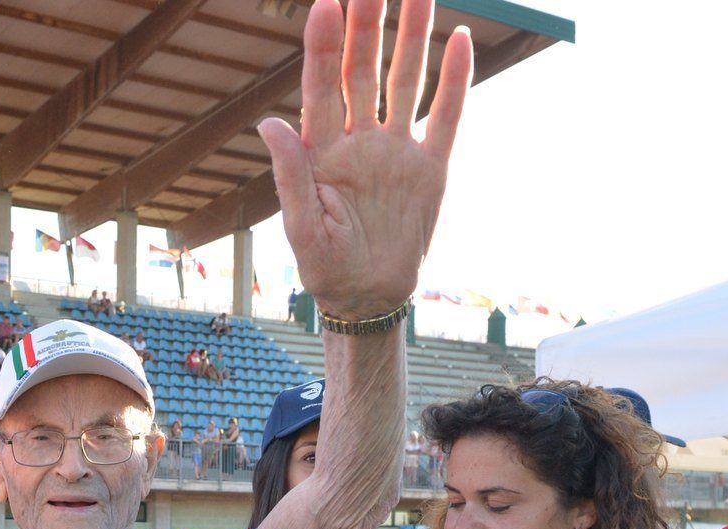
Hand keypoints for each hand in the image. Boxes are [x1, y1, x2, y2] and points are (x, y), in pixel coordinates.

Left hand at [258, 0, 472, 318]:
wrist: (369, 299)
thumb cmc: (326, 269)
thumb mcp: (303, 229)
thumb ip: (289, 176)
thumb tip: (269, 124)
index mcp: (323, 151)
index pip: (321, 85)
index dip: (323, 44)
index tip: (327, 2)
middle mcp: (359, 140)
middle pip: (363, 68)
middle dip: (367, 22)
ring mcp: (396, 150)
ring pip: (406, 78)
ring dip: (411, 34)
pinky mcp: (430, 167)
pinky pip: (445, 115)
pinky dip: (454, 79)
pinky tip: (458, 38)